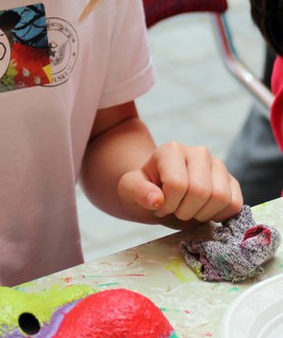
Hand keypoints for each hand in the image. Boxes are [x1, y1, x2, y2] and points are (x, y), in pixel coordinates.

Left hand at [118, 142, 242, 223]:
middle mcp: (198, 152)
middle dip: (186, 211)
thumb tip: (156, 200)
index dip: (169, 204)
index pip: (178, 184)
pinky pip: (235, 204)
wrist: (161, 194)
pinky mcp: (231, 181)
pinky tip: (204, 212)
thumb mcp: (130, 190)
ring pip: (222, 198)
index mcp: (172, 150)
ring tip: (189, 210)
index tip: (159, 206)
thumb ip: (138, 192)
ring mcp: (218, 165)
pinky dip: (220, 216)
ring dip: (203, 214)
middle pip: (202, 191)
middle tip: (175, 210)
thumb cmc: (145, 190)